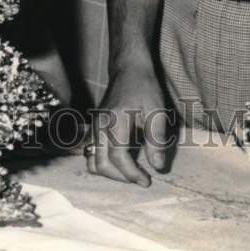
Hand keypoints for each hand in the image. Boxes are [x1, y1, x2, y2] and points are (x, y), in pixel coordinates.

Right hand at [86, 67, 170, 185]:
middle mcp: (99, 126)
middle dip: (121, 177)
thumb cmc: (144, 87)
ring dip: (110, 172)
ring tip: (130, 172)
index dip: (132, 174)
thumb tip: (157, 166)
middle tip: (140, 178)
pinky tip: (122, 161)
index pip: (118, 158)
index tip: (147, 181)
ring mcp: (93, 127)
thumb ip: (156, 139)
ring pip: (92, 161)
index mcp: (115, 121)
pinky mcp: (94, 127)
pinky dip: (104, 163)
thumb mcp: (157, 110)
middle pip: (101, 164)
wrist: (129, 69)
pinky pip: (91, 153)